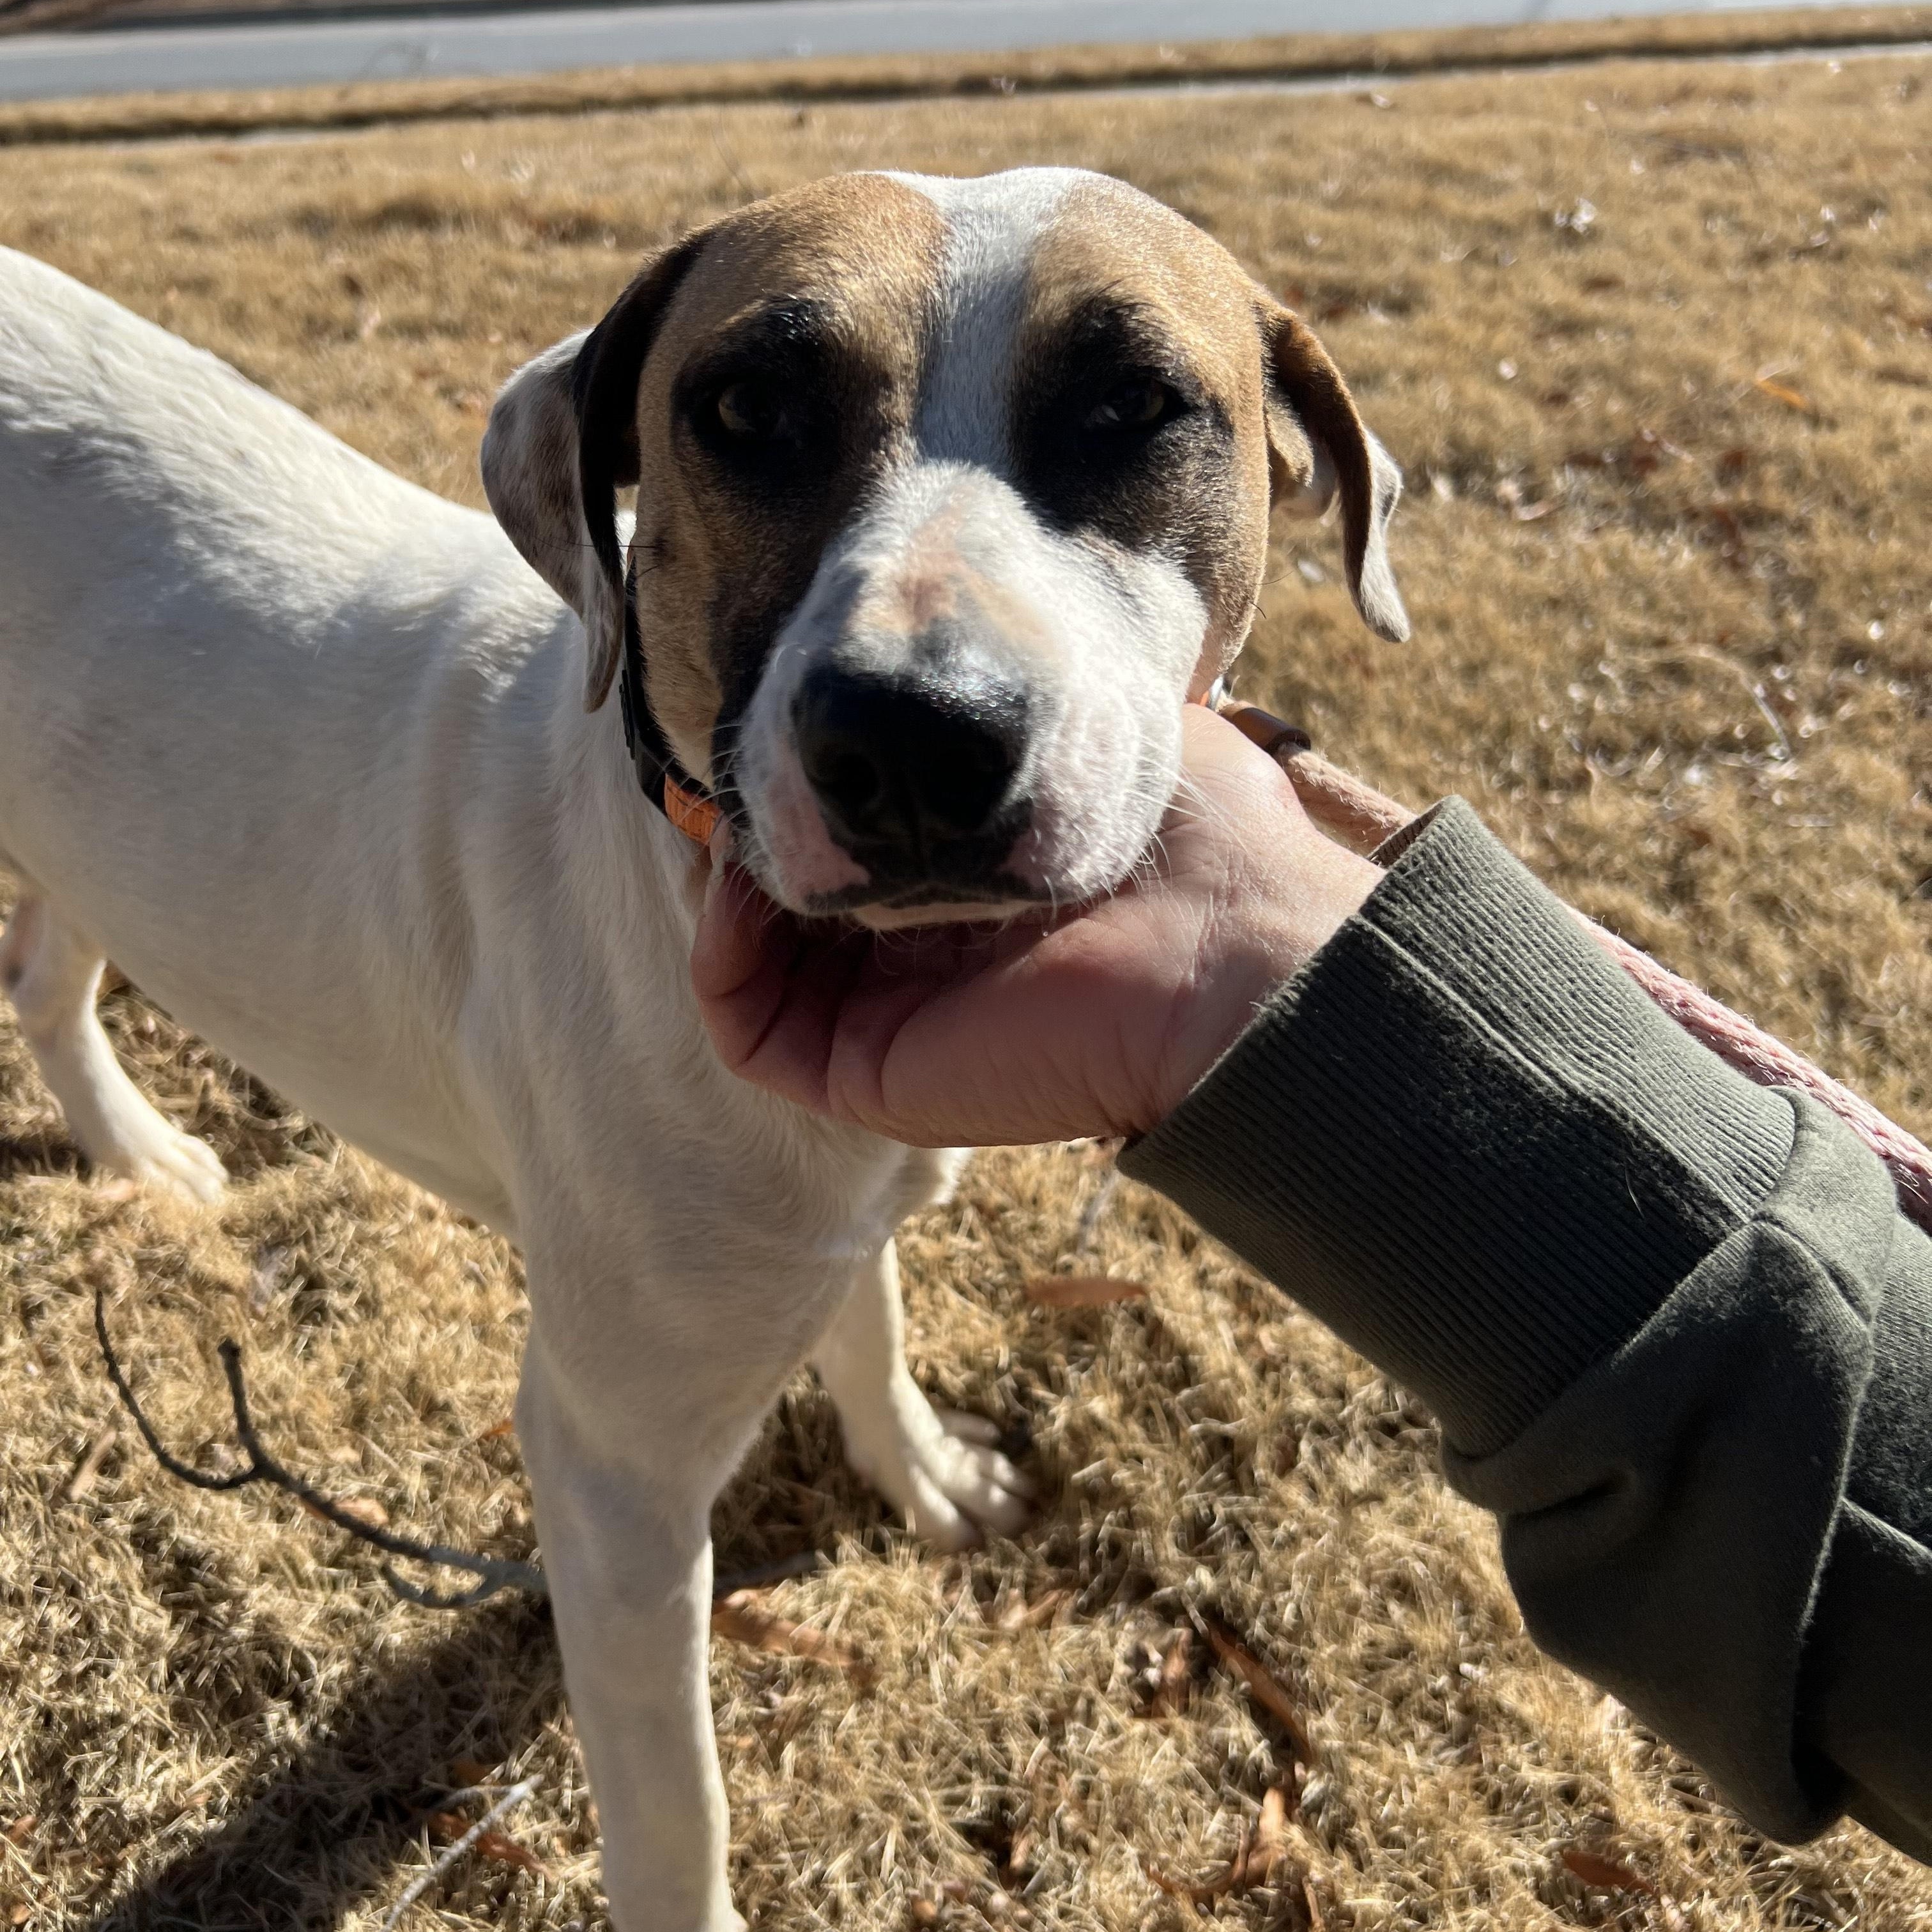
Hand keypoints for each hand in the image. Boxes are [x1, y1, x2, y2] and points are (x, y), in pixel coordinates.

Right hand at [691, 706, 1382, 1146]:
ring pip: (759, 969)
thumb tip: (973, 678)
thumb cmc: (1194, 838)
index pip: (869, 854)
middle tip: (754, 770)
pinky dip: (717, 956)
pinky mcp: (865, 1071)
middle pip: (800, 913)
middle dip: (765, 835)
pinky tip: (744, 882)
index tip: (800, 727)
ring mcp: (890, 1022)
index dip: (822, 792)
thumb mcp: (1108, 737)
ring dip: (732, 887)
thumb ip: (1028, 721)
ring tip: (745, 819)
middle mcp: (928, 964)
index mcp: (982, 896)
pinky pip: (746, 1027)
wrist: (1227, 948)